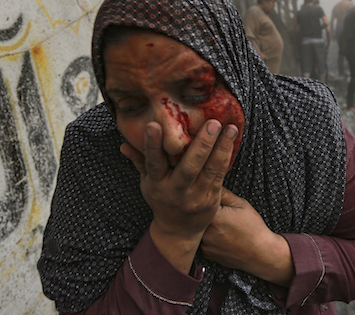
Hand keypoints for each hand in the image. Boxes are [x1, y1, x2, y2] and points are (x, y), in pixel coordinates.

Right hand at [121, 120, 237, 271]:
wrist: (178, 231)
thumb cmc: (161, 200)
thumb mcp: (147, 183)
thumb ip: (139, 162)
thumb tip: (124, 145)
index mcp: (157, 184)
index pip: (153, 163)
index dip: (152, 145)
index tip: (154, 125)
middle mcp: (177, 191)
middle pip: (189, 167)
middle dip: (202, 144)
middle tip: (212, 123)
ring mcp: (196, 196)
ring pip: (210, 169)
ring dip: (221, 147)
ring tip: (230, 128)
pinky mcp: (212, 198)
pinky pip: (220, 174)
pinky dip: (226, 156)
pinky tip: (231, 140)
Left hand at [200, 188, 293, 285]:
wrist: (261, 254)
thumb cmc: (253, 228)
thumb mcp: (241, 205)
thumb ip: (224, 193)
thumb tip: (212, 182)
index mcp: (214, 217)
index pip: (200, 201)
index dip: (204, 198)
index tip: (210, 198)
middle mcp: (206, 232)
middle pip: (196, 216)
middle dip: (203, 211)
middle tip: (219, 213)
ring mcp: (205, 245)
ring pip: (198, 228)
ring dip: (204, 224)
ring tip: (222, 225)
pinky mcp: (206, 253)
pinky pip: (201, 240)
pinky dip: (207, 236)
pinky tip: (221, 235)